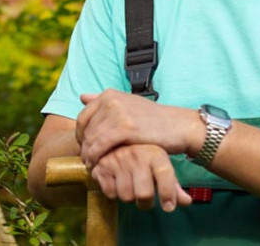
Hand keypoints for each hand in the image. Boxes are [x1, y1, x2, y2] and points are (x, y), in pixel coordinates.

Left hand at [76, 89, 201, 167]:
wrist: (179, 126)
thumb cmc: (154, 119)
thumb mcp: (129, 104)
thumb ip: (106, 101)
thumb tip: (82, 97)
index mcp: (110, 94)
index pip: (83, 116)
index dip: (81, 134)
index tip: (85, 147)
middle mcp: (112, 100)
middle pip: (86, 129)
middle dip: (84, 146)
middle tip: (88, 160)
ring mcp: (118, 113)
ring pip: (91, 139)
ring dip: (88, 155)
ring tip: (93, 165)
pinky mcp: (125, 128)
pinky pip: (99, 146)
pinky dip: (95, 157)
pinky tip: (98, 165)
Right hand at [90, 144, 192, 211]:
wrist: (115, 141)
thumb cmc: (144, 159)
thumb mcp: (161, 167)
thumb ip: (173, 186)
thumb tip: (188, 202)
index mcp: (155, 154)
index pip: (165, 174)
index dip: (168, 193)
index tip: (169, 207)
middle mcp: (137, 156)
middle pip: (144, 194)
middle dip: (146, 202)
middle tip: (146, 198)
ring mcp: (119, 160)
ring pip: (126, 196)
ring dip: (129, 197)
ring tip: (131, 186)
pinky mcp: (102, 167)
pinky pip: (110, 193)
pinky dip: (114, 193)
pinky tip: (117, 182)